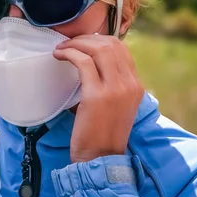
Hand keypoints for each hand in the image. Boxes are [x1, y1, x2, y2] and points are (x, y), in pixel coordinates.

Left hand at [53, 34, 143, 162]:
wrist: (101, 157)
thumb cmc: (102, 132)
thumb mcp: (116, 104)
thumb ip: (112, 83)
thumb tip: (92, 61)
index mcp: (136, 85)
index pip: (122, 48)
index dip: (100, 39)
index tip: (83, 42)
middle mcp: (130, 84)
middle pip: (110, 44)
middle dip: (86, 38)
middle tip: (70, 43)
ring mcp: (116, 89)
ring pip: (97, 49)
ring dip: (76, 44)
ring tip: (62, 48)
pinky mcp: (97, 95)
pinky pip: (83, 62)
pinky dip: (69, 53)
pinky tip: (59, 56)